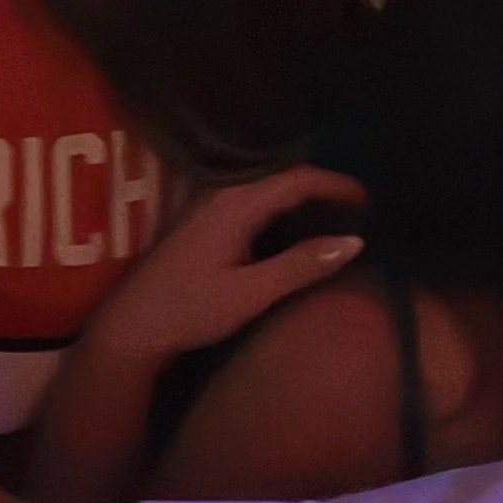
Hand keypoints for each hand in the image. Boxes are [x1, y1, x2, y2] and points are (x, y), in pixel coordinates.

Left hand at [86, 169, 364, 371]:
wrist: (132, 326)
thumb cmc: (190, 310)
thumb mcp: (252, 293)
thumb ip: (302, 265)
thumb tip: (354, 242)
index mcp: (236, 204)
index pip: (298, 178)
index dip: (338, 184)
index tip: (370, 200)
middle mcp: (222, 193)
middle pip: (283, 177)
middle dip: (324, 188)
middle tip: (360, 209)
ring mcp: (209, 205)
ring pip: (267, 188)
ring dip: (302, 198)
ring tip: (337, 218)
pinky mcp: (204, 221)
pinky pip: (253, 201)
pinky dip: (283, 209)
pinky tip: (295, 230)